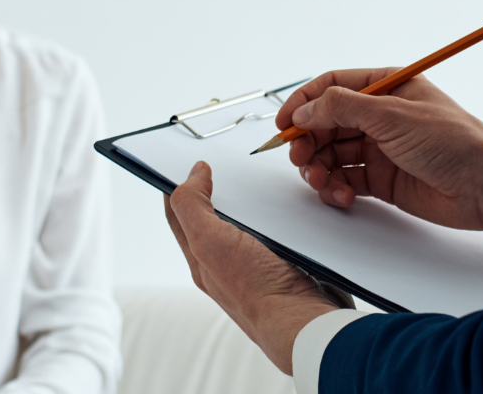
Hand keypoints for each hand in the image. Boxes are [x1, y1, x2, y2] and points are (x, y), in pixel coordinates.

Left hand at [165, 161, 342, 374]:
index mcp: (201, 258)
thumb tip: (194, 173)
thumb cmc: (257, 289)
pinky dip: (282, 218)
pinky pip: (280, 235)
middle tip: (228, 164)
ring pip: (249, 225)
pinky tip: (292, 208)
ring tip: (263, 181)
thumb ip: (193, 206)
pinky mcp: (287, 266)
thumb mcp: (210, 240)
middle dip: (218, 189)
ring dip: (254, 204)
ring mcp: (256, 266)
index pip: (179, 213)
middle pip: (215, 217)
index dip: (179, 183)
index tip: (190, 160)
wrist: (304, 323)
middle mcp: (225, 264)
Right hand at [280, 69, 482, 238]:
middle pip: (325, 123)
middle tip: (300, 158)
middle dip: (308, 141)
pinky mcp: (383, 180)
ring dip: (319, 168)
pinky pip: (346, 179)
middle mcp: (380, 116)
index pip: (331, 87)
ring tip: (322, 181)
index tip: (284, 125)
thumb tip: (304, 110)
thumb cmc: (454, 142)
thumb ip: (342, 109)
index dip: (303, 104)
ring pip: (332, 154)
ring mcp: (381, 148)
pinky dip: (335, 187)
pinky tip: (341, 195)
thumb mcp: (392, 115)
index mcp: (385, 86)